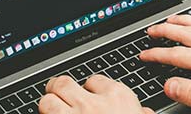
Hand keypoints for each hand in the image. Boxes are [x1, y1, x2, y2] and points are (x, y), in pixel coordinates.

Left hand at [39, 74, 153, 113]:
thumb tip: (143, 112)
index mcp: (118, 98)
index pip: (94, 80)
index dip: (88, 88)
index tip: (88, 94)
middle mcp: (92, 105)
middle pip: (63, 84)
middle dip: (58, 88)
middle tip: (56, 92)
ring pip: (47, 102)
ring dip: (48, 106)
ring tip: (51, 110)